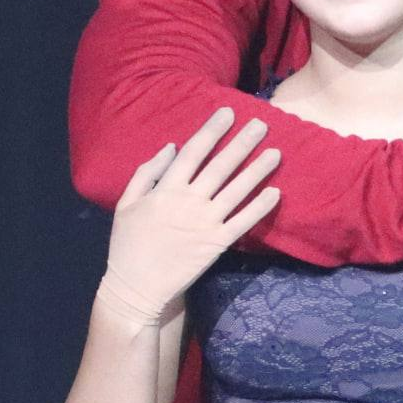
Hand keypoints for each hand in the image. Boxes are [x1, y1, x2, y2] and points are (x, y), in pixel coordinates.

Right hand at [105, 108, 280, 313]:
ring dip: (258, 170)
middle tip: (262, 123)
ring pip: (237, 190)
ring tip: (276, 152)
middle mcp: (189, 202)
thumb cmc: (128, 245)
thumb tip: (170, 147)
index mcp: (166, 189)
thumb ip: (146, 173)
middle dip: (242, 143)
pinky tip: (275, 193)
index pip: (194, 152)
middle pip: (221, 166)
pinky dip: (259, 207)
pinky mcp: (216, 244)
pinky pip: (242, 222)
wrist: (136, 289)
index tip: (229, 113)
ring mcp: (205, 223)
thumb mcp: (126, 204)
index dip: (212, 130)